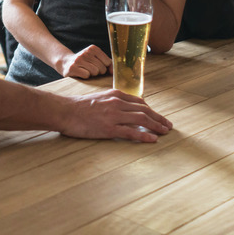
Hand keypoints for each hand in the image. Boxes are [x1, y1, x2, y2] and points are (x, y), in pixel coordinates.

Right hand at [58, 44, 111, 79]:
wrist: (66, 62)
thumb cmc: (85, 62)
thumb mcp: (96, 59)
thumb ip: (107, 63)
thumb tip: (113, 71)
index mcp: (93, 48)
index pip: (107, 62)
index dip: (104, 67)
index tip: (97, 65)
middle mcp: (85, 52)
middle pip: (102, 68)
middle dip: (98, 72)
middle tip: (90, 69)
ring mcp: (78, 60)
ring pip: (95, 72)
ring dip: (91, 74)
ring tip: (85, 70)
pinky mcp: (72, 68)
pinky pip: (86, 75)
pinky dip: (85, 77)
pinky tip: (80, 73)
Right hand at [58, 89, 172, 142]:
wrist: (65, 111)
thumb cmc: (79, 106)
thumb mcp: (99, 98)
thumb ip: (112, 101)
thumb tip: (124, 108)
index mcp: (115, 95)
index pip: (139, 102)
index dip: (151, 110)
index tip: (158, 117)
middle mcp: (117, 103)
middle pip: (144, 110)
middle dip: (158, 118)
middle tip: (168, 125)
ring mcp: (114, 116)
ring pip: (141, 120)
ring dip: (156, 126)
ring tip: (164, 131)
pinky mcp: (109, 129)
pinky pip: (131, 132)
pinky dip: (144, 136)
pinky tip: (152, 139)